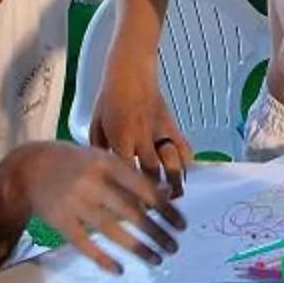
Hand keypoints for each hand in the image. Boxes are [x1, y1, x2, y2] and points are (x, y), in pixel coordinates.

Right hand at [10, 140, 184, 273]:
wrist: (29, 168)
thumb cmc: (75, 163)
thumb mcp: (103, 159)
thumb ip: (132, 176)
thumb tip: (168, 194)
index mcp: (107, 163)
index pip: (143, 188)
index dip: (165, 208)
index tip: (181, 225)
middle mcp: (92, 182)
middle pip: (131, 212)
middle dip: (156, 232)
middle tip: (174, 247)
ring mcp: (74, 202)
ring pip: (111, 230)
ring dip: (137, 247)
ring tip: (156, 259)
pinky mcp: (60, 221)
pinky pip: (85, 244)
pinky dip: (102, 259)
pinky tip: (119, 269)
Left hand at [86, 63, 192, 201]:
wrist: (130, 70)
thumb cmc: (109, 97)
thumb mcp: (96, 125)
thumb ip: (100, 150)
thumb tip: (101, 174)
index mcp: (119, 137)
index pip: (125, 172)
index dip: (129, 193)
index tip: (130, 211)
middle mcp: (141, 136)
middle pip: (151, 173)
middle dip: (155, 196)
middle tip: (155, 211)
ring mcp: (159, 131)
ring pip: (172, 163)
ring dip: (175, 183)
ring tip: (175, 197)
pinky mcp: (171, 125)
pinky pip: (184, 146)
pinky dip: (187, 162)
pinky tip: (186, 174)